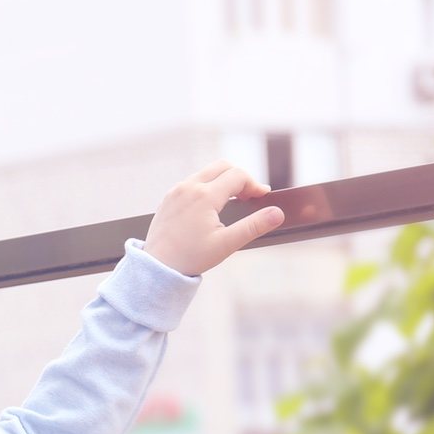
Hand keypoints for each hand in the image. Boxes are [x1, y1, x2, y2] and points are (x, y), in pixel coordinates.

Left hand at [142, 161, 285, 276]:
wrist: (156, 267)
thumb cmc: (190, 258)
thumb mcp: (226, 244)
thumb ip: (254, 226)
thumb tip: (277, 213)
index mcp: (204, 196)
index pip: (238, 175)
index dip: (254, 184)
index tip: (262, 197)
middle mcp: (188, 187)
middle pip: (223, 166)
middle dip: (240, 177)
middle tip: (248, 196)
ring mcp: (176, 191)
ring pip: (206, 172)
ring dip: (223, 180)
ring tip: (233, 201)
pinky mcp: (168, 198)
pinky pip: (192, 182)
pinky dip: (207, 186)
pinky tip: (211, 206)